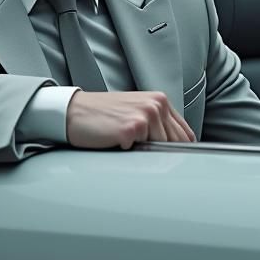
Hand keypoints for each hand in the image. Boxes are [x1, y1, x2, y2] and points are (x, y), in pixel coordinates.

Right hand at [65, 91, 196, 149]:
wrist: (74, 112)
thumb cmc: (102, 116)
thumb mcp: (136, 112)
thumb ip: (158, 125)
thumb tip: (177, 149)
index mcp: (159, 100)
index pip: (185, 133)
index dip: (180, 149)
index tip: (172, 159)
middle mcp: (156, 105)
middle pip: (177, 144)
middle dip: (164, 153)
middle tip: (142, 153)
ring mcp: (146, 116)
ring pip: (161, 150)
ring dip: (146, 153)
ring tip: (125, 142)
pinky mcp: (133, 129)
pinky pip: (142, 153)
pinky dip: (130, 154)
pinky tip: (116, 142)